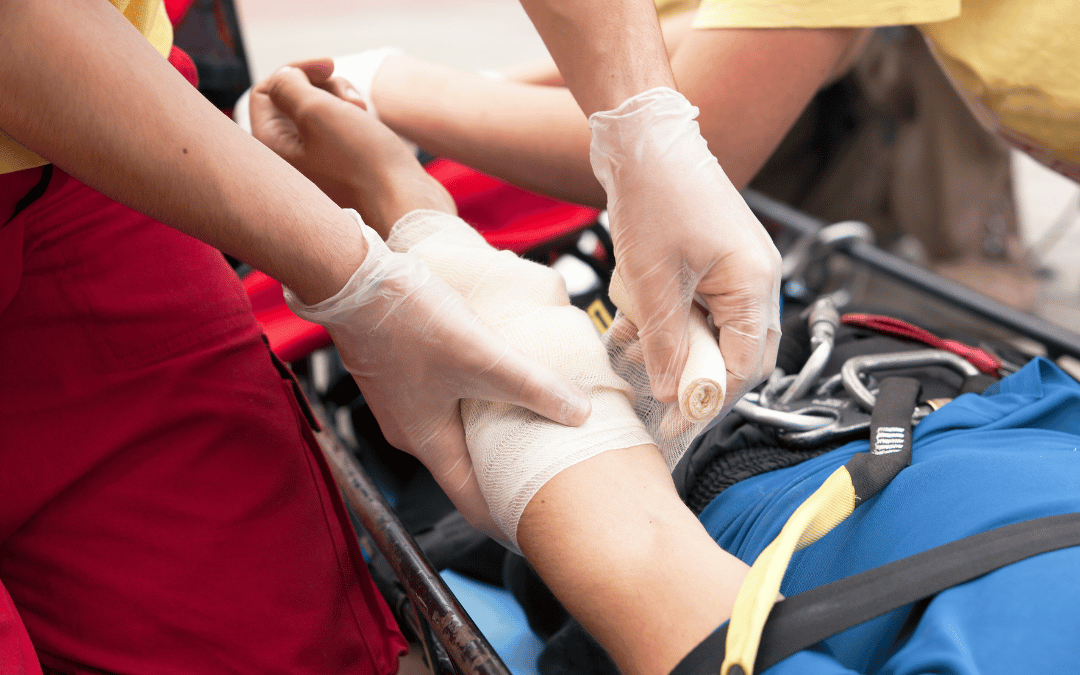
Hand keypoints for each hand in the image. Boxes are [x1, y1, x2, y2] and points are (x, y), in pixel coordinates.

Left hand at [249, 65, 452, 232]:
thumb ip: (289, 85)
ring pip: (320, 111)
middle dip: (324, 88)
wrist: (405, 202)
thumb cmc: (362, 161)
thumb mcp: (316, 111)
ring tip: (364, 113)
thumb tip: (286, 78)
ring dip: (342, 101)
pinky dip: (354, 119)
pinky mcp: (341, 170)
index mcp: (271, 149)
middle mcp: (288, 160)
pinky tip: (371, 126)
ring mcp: (316, 166)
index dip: (295, 71)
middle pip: (293, 100)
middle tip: (350, 99)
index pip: (265, 92)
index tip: (329, 67)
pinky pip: (339, 130)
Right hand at [287, 215, 591, 533]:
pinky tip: (496, 383)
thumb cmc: (407, 322)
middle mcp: (411, 430)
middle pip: (466, 467)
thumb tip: (580, 413)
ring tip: (529, 429)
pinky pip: (445, 402)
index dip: (506, 516)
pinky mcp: (403, 372)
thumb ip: (533, 386)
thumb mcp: (482, 357)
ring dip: (490, 434)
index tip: (538, 526)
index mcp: (427, 442)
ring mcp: (404, 401)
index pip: (473, 501)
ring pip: (456, 431)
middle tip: (545, 473)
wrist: (353, 279)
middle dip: (504, 473)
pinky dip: (473, 404)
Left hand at [589, 87, 781, 408]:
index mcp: (754, 283)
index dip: (708, 400)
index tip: (676, 423)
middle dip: (695, 378)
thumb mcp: (653, 281)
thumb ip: (665, 342)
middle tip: (659, 399)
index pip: (744, 365)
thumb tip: (671, 391)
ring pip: (712, 332)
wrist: (644, 139)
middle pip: (735, 353)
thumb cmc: (656, 195)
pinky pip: (696, 307)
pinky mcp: (711, 260)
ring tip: (636, 355)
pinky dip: (669, 323)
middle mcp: (754, 278)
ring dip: (676, 350)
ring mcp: (734, 268)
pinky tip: (633, 328)